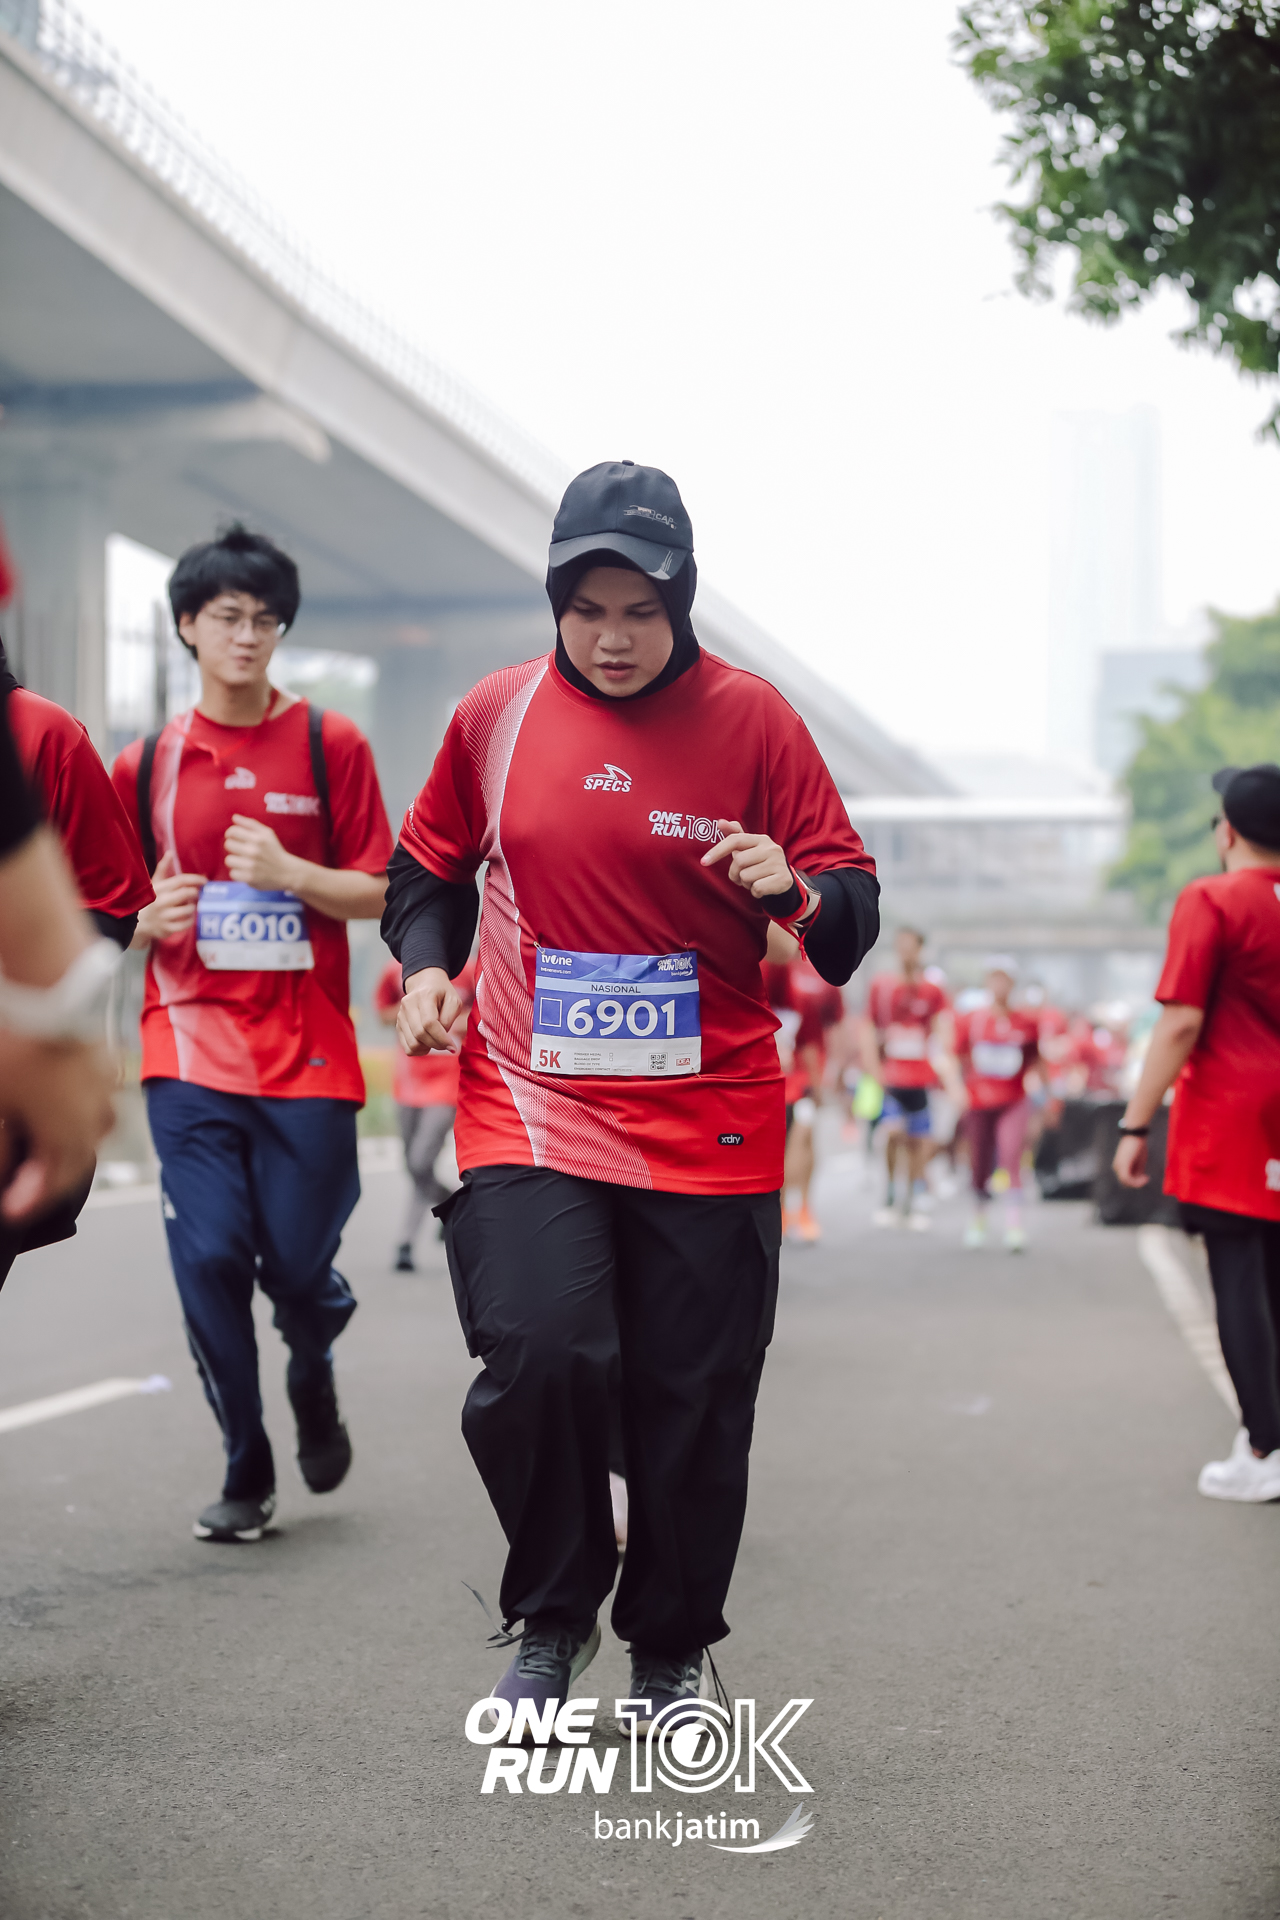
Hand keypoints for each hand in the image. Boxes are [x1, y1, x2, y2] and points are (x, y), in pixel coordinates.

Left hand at [0, 1031, 114, 1222]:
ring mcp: (104, 1084)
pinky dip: (72, 1107)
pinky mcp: (102, 1057)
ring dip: (63, 1140)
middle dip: (47, 1173)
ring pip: (88, 1127)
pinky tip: (47, 1098)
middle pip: (75, 1159)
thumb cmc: (18, 1041)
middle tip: (21, 1178)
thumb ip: (1, 1146)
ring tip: (34, 1137)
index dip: (30, 1203)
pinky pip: (92, 1096)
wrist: (45, 981)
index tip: (11, 1209)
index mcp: (70, 1135)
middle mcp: (96, 1114)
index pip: (54, 1185)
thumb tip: (5, 1170)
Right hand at [134, 851, 206, 943]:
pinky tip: (189, 916)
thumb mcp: (155, 883)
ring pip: (188, 909)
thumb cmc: (152, 900)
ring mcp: (164, 916)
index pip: (181, 880)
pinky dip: (191, 920)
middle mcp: (161, 901)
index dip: (195, 879)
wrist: (140, 923)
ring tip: (191, 905)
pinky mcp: (167, 928)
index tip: (205, 881)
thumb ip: (163, 868)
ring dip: (193, 907)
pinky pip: (186, 924)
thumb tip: (170, 852)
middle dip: (195, 893)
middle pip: (186, 894)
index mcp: (159, 888)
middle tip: (197, 895)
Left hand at [224, 816, 300, 891]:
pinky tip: (246, 872)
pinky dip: (238, 873)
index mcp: (258, 838)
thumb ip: (250, 824)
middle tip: (242, 851)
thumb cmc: (275, 851)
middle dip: (234, 847)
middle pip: (228, 845)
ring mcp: (251, 865)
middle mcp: (254, 851)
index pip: (232, 831)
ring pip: (228, 860)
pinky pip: (232, 873)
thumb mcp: (268, 834)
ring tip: (244, 862)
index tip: (234, 838)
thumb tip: (234, 817)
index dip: (230, 834)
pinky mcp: (249, 878)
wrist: (288, 872)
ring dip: (235, 861)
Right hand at [397, 968, 465, 1056]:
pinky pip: (407, 1047)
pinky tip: (428, 1043)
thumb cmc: (442, 993)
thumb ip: (449, 1018)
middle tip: (447, 1045)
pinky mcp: (398, 1025)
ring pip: (412, 1044)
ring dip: (428, 1048)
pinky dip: (419, 1050)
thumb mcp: (454, 1000)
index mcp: (424, 996)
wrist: (424, 983)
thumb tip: (442, 1038)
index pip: (429, 1023)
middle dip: (437, 1044)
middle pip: (420, 1034)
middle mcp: (408, 1005)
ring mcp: (400, 1016)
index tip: (453, 1047)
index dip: (441, 1038)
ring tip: (437, 1041)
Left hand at [700, 820, 793, 898]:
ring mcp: (779, 864)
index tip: (704, 862)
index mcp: (761, 839)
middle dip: (734, 873)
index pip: (735, 840)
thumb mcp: (748, 848)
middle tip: (742, 877)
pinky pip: (757, 888)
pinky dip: (755, 892)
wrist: (782, 880)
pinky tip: (762, 888)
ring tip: (754, 881)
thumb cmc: (759, 863)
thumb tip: (720, 822)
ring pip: (746, 877)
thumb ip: (734, 834)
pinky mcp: (784, 879)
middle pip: (738, 861)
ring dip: (745, 884)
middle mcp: (772, 848)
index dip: (717, 850)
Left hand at [1113, 1133, 1148, 1187]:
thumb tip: (1139, 1179)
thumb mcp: (1139, 1161)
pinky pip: (1127, 1179)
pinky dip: (1136, 1181)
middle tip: (1146, 1178)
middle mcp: (1117, 1167)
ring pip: (1126, 1182)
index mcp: (1120, 1166)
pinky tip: (1145, 1177)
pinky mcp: (1122, 1164)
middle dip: (1137, 1183)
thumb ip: (1138, 1170)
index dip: (1136, 1182)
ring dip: (1137, 1183)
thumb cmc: (1138, 1145)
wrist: (1135, 1134)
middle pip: (1126, 1183)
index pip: (1126, 1180)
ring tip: (1146, 1178)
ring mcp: (1118, 1166)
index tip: (1146, 1177)